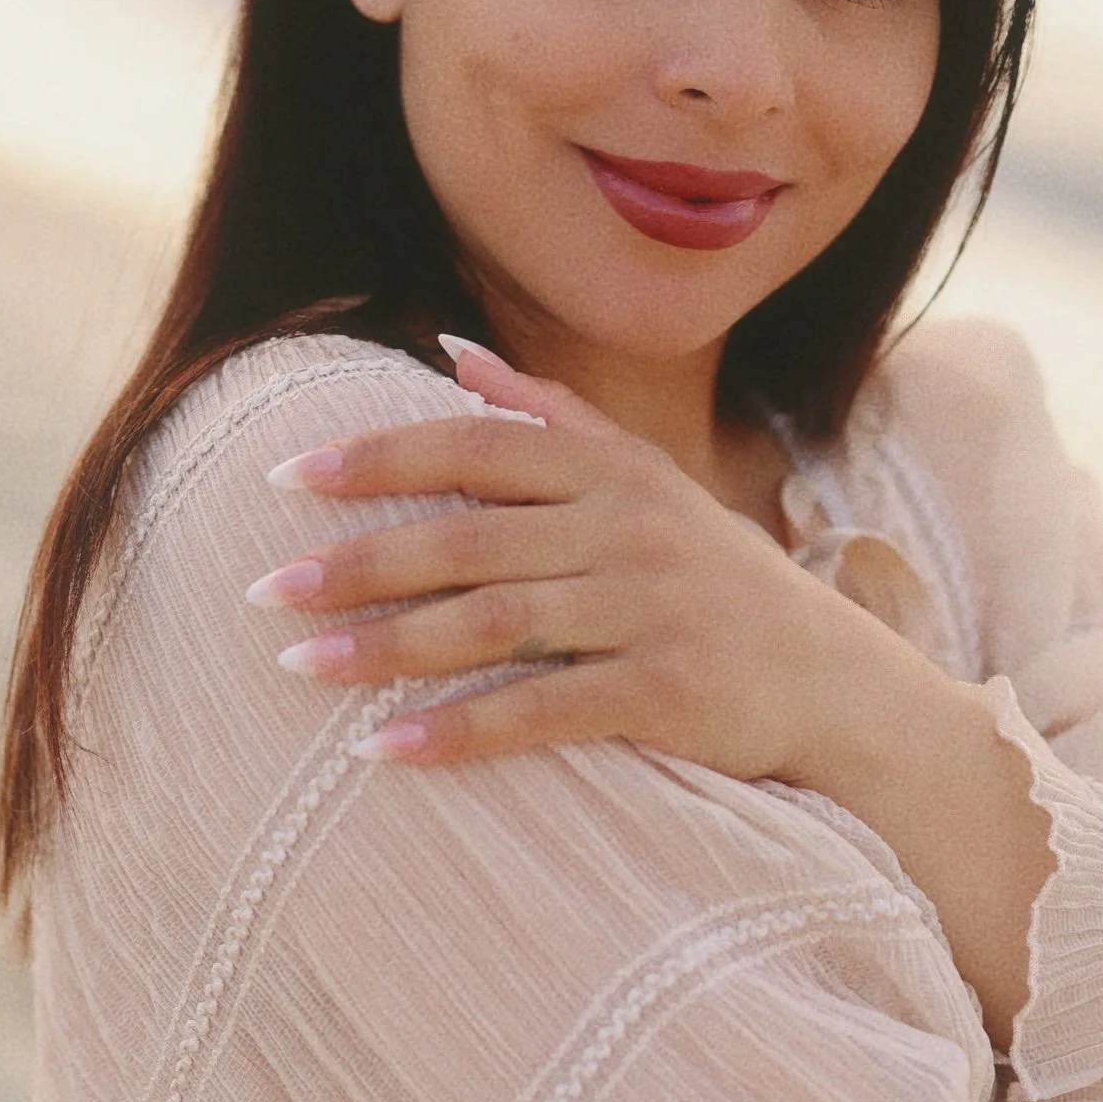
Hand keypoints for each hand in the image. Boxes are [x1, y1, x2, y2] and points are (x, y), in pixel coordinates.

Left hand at [248, 340, 934, 785]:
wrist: (840, 688)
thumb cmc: (722, 583)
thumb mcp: (651, 483)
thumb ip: (552, 415)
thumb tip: (450, 351)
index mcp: (614, 470)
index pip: (477, 446)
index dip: (380, 458)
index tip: (287, 478)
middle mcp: (629, 527)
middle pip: (467, 536)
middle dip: (358, 560)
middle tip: (262, 589)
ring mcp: (651, 608)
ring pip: (492, 621)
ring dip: (386, 646)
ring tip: (297, 668)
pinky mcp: (668, 691)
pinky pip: (544, 710)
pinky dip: (461, 731)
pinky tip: (386, 750)